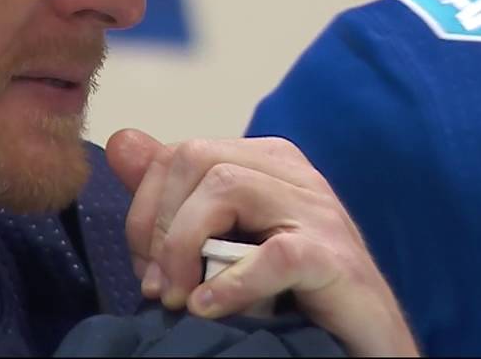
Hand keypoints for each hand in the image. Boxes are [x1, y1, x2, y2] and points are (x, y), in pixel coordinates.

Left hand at [105, 129, 417, 356]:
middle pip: (194, 158)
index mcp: (263, 161)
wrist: (360, 344)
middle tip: (159, 287)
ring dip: (186, 247)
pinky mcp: (335, 259)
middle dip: (159, 225)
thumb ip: (171, 195)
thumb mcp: (219, 241)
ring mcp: (318, 211)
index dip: (144, 210)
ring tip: (182, 298)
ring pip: (226, 187)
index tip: (144, 268)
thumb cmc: (289, 295)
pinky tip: (209, 307)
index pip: (175, 154)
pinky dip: (232, 282)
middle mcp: (292, 173)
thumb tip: (120, 141)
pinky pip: (275, 253)